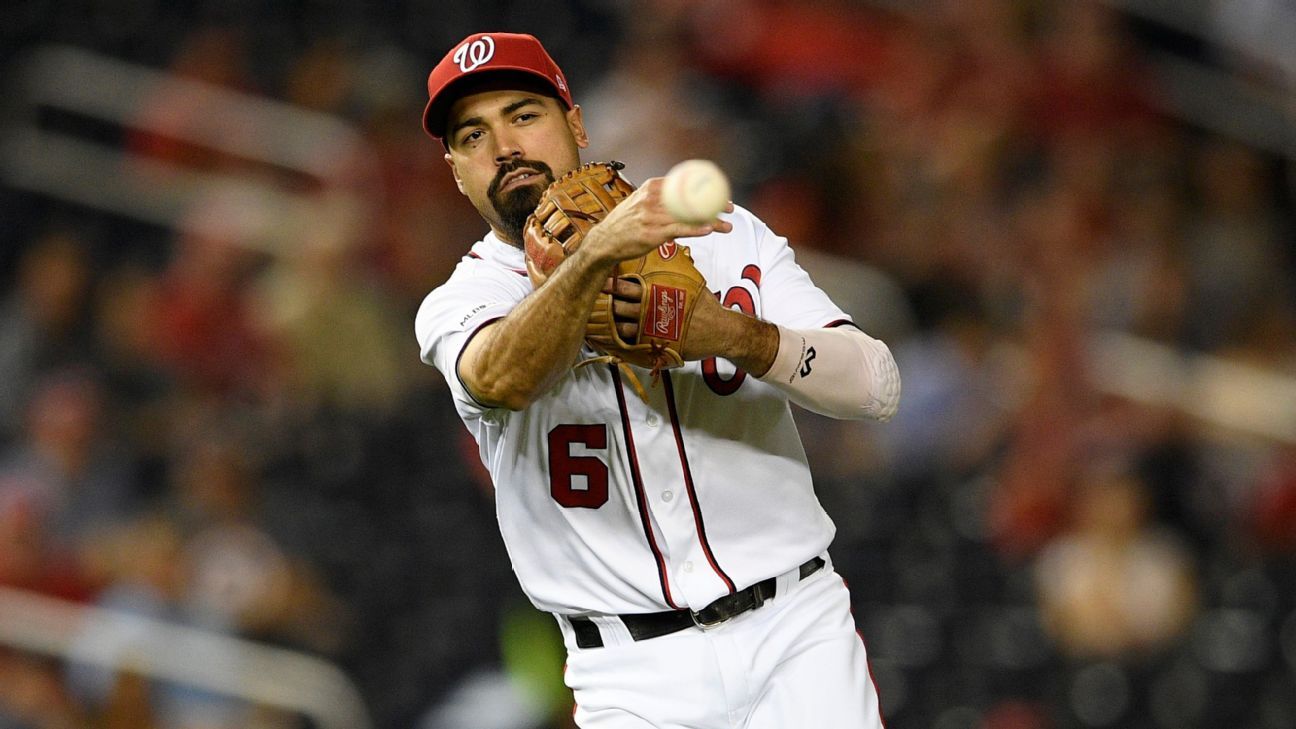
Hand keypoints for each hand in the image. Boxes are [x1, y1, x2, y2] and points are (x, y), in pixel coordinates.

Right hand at [582, 178, 733, 265]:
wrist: (604, 242)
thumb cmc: (623, 224)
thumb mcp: (638, 203)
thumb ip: (657, 198)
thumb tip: (680, 198)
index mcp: (650, 188)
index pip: (683, 182)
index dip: (704, 186)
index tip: (720, 190)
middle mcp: (652, 200)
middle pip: (691, 199)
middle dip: (713, 203)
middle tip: (730, 207)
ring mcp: (652, 217)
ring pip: (689, 216)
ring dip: (711, 221)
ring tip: (727, 225)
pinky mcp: (653, 234)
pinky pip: (679, 230)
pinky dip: (696, 229)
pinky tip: (709, 230)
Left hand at [599, 276, 739, 362]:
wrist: (720, 329)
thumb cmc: (705, 305)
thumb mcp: (690, 281)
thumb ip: (673, 271)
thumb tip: (667, 250)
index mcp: (657, 291)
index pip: (628, 285)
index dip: (611, 283)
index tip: (600, 279)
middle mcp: (651, 308)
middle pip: (620, 304)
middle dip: (606, 303)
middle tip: (591, 299)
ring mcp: (651, 327)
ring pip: (621, 324)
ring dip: (608, 322)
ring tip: (595, 319)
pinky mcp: (654, 343)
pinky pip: (630, 343)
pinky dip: (617, 340)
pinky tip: (607, 339)